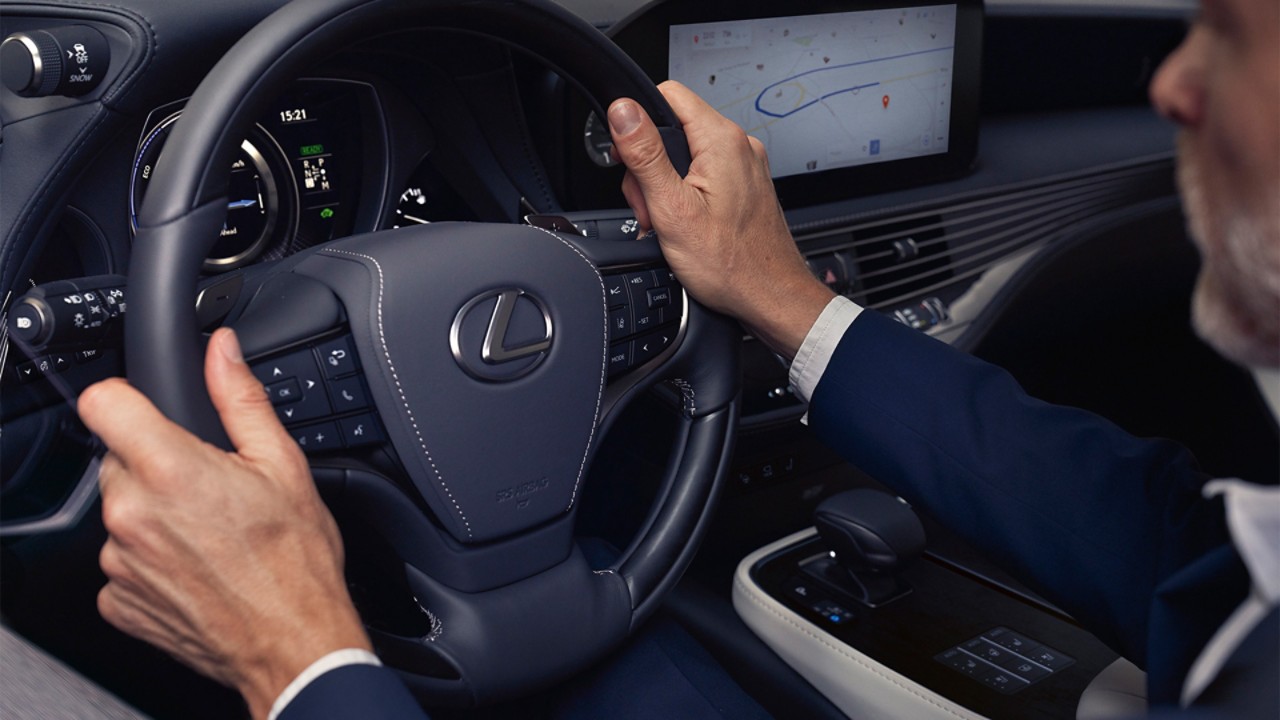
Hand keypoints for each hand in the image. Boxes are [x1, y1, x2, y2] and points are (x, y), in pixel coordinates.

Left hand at [77, 328, 370, 719]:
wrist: (293, 643)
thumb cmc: (296, 563)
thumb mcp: (283, 465)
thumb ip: (241, 398)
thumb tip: (222, 351)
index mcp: (170, 469)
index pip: (103, 402)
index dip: (128, 399)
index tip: (150, 412)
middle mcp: (131, 513)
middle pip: (118, 458)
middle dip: (157, 462)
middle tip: (210, 487)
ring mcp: (118, 561)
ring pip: (121, 511)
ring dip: (154, 514)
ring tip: (210, 534)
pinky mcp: (118, 600)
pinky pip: (123, 560)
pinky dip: (152, 560)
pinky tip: (197, 566)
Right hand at [608, 80, 834, 359]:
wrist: (770, 297)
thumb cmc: (731, 264)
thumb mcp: (672, 209)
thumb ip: (645, 154)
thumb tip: (623, 110)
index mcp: (721, 141)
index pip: (667, 94)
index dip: (638, 122)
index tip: (630, 158)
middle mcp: (739, 146)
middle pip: (673, 129)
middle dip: (651, 167)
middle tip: (652, 208)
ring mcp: (745, 165)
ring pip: (686, 155)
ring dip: (666, 187)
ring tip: (670, 223)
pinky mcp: (745, 185)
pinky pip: (704, 175)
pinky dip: (687, 196)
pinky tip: (686, 224)